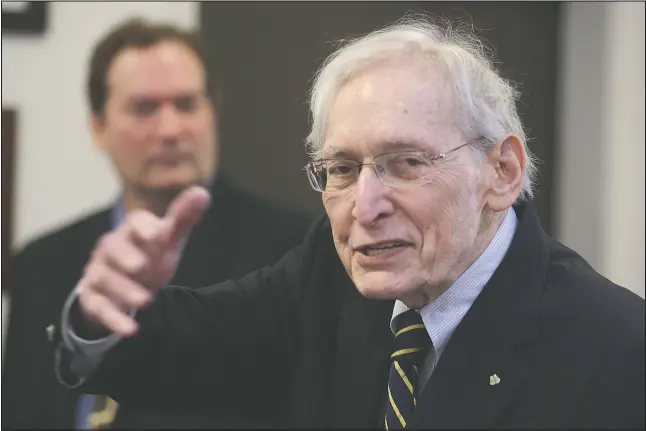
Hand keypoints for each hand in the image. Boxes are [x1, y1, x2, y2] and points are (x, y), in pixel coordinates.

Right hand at [76, 186, 210, 336]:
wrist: (125, 283)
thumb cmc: (149, 254)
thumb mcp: (168, 239)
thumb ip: (183, 218)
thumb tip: (202, 194)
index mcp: (132, 230)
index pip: (135, 222)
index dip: (144, 227)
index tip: (157, 234)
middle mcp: (111, 248)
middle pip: (112, 247)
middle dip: (125, 256)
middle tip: (141, 266)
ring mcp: (99, 272)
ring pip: (105, 279)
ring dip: (124, 290)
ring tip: (146, 301)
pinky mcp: (92, 297)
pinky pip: (98, 307)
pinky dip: (113, 319)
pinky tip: (131, 329)